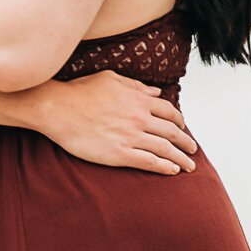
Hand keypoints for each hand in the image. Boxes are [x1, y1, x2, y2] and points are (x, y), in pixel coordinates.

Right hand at [31, 68, 197, 175]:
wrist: (58, 108)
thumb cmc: (80, 92)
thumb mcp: (110, 79)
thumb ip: (135, 86)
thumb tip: (155, 92)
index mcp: (137, 98)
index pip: (169, 111)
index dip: (180, 121)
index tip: (184, 128)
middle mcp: (138, 117)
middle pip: (172, 132)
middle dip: (186, 143)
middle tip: (193, 150)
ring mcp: (130, 136)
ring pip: (165, 150)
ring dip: (181, 159)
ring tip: (189, 166)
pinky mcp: (121, 154)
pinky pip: (150, 162)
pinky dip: (165, 167)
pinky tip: (172, 171)